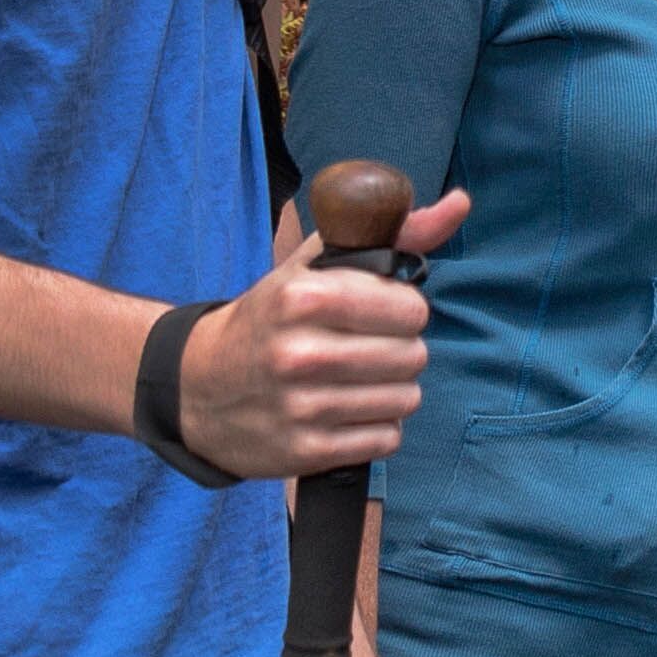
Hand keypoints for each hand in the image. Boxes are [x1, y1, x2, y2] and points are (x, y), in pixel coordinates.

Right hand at [177, 187, 470, 479]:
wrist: (196, 387)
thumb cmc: (269, 318)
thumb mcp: (315, 266)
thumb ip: (395, 234)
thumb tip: (460, 204)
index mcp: (302, 298)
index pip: (410, 308)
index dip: (404, 310)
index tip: (380, 312)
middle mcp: (298, 353)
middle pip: (412, 355)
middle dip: (401, 349)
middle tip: (369, 347)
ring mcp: (300, 408)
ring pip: (405, 399)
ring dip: (393, 389)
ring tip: (360, 379)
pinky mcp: (304, 452)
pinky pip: (385, 438)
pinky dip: (377, 425)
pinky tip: (349, 410)